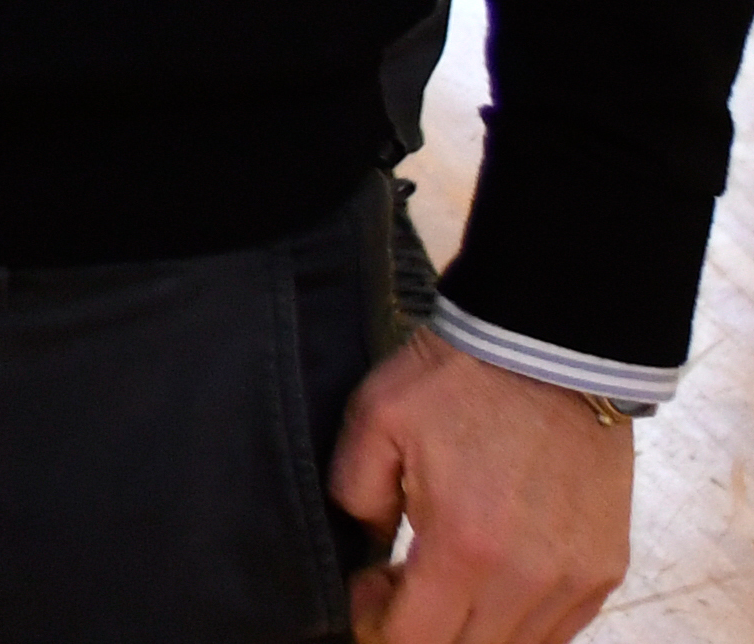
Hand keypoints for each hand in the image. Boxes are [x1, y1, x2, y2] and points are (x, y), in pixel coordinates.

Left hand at [334, 326, 631, 641]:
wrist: (551, 347)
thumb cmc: (459, 380)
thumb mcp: (374, 422)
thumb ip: (355, 497)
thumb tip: (367, 550)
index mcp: (465, 547)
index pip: (416, 641)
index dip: (377, 626)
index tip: (367, 586)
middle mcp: (528, 580)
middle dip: (422, 629)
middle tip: (398, 582)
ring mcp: (577, 579)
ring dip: (471, 629)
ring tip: (444, 578)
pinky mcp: (607, 568)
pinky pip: (560, 629)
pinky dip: (519, 622)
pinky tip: (491, 579)